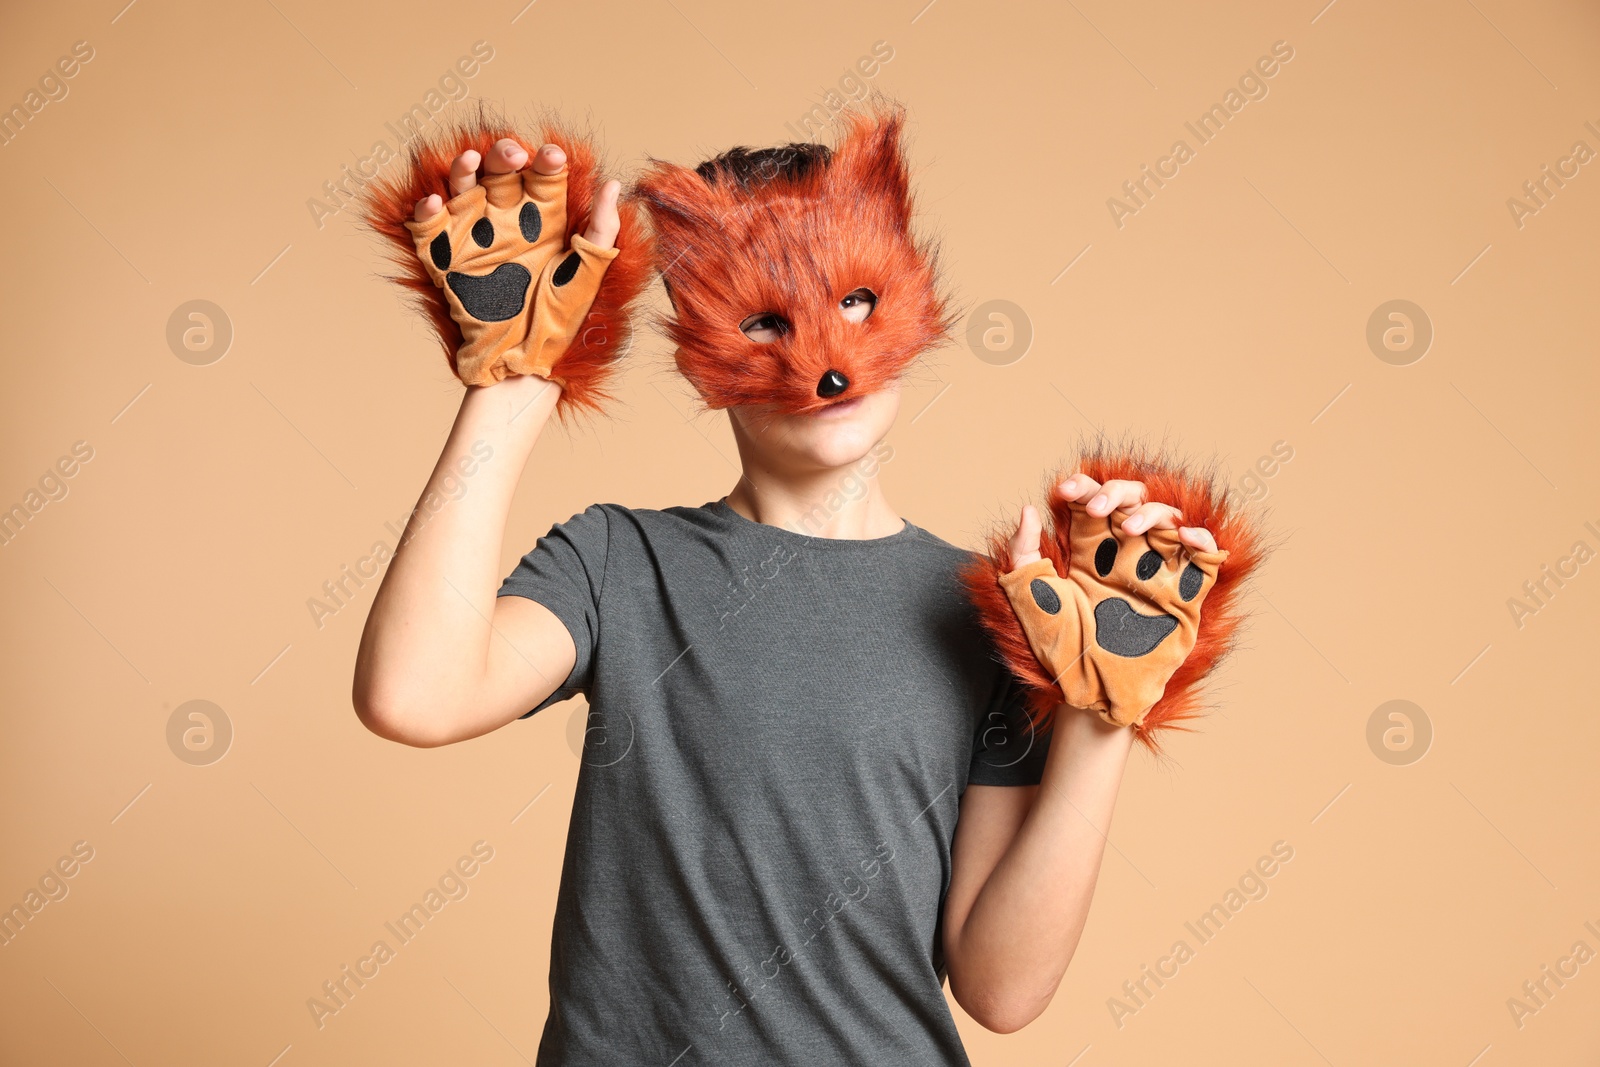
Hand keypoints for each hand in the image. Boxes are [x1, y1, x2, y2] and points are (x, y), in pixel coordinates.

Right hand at [406, 138, 622, 385]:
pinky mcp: (446, 256)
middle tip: (513, 154)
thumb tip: (613, 184)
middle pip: (501, 170)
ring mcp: (476, 234)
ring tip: (471, 160)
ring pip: (464, 185)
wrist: (522, 360)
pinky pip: (428, 226)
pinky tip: (434, 202)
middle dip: (505, 154)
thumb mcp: (587, 275)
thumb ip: (601, 231)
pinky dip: (426, 210)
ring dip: (464, 169)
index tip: (553, 157)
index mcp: (544, 220)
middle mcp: (508, 220)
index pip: (543, 176)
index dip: (546, 160)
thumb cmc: (559, 320)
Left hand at [1001, 472, 1227, 727]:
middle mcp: (1124, 554)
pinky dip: (1201, 539)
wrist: (1089, 688)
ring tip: (1128, 528)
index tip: (1064, 491)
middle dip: (1116, 491)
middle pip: (1133, 499)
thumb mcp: (1029, 595)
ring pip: (1167, 518)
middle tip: (1096, 507)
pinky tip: (1185, 539)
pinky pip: (1203, 557)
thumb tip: (1027, 510)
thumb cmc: (1059, 646)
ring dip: (1151, 512)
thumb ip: (1022, 553)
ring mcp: (1154, 571)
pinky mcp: (1183, 594)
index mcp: (1090, 549)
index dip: (1082, 487)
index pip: (1093, 501)